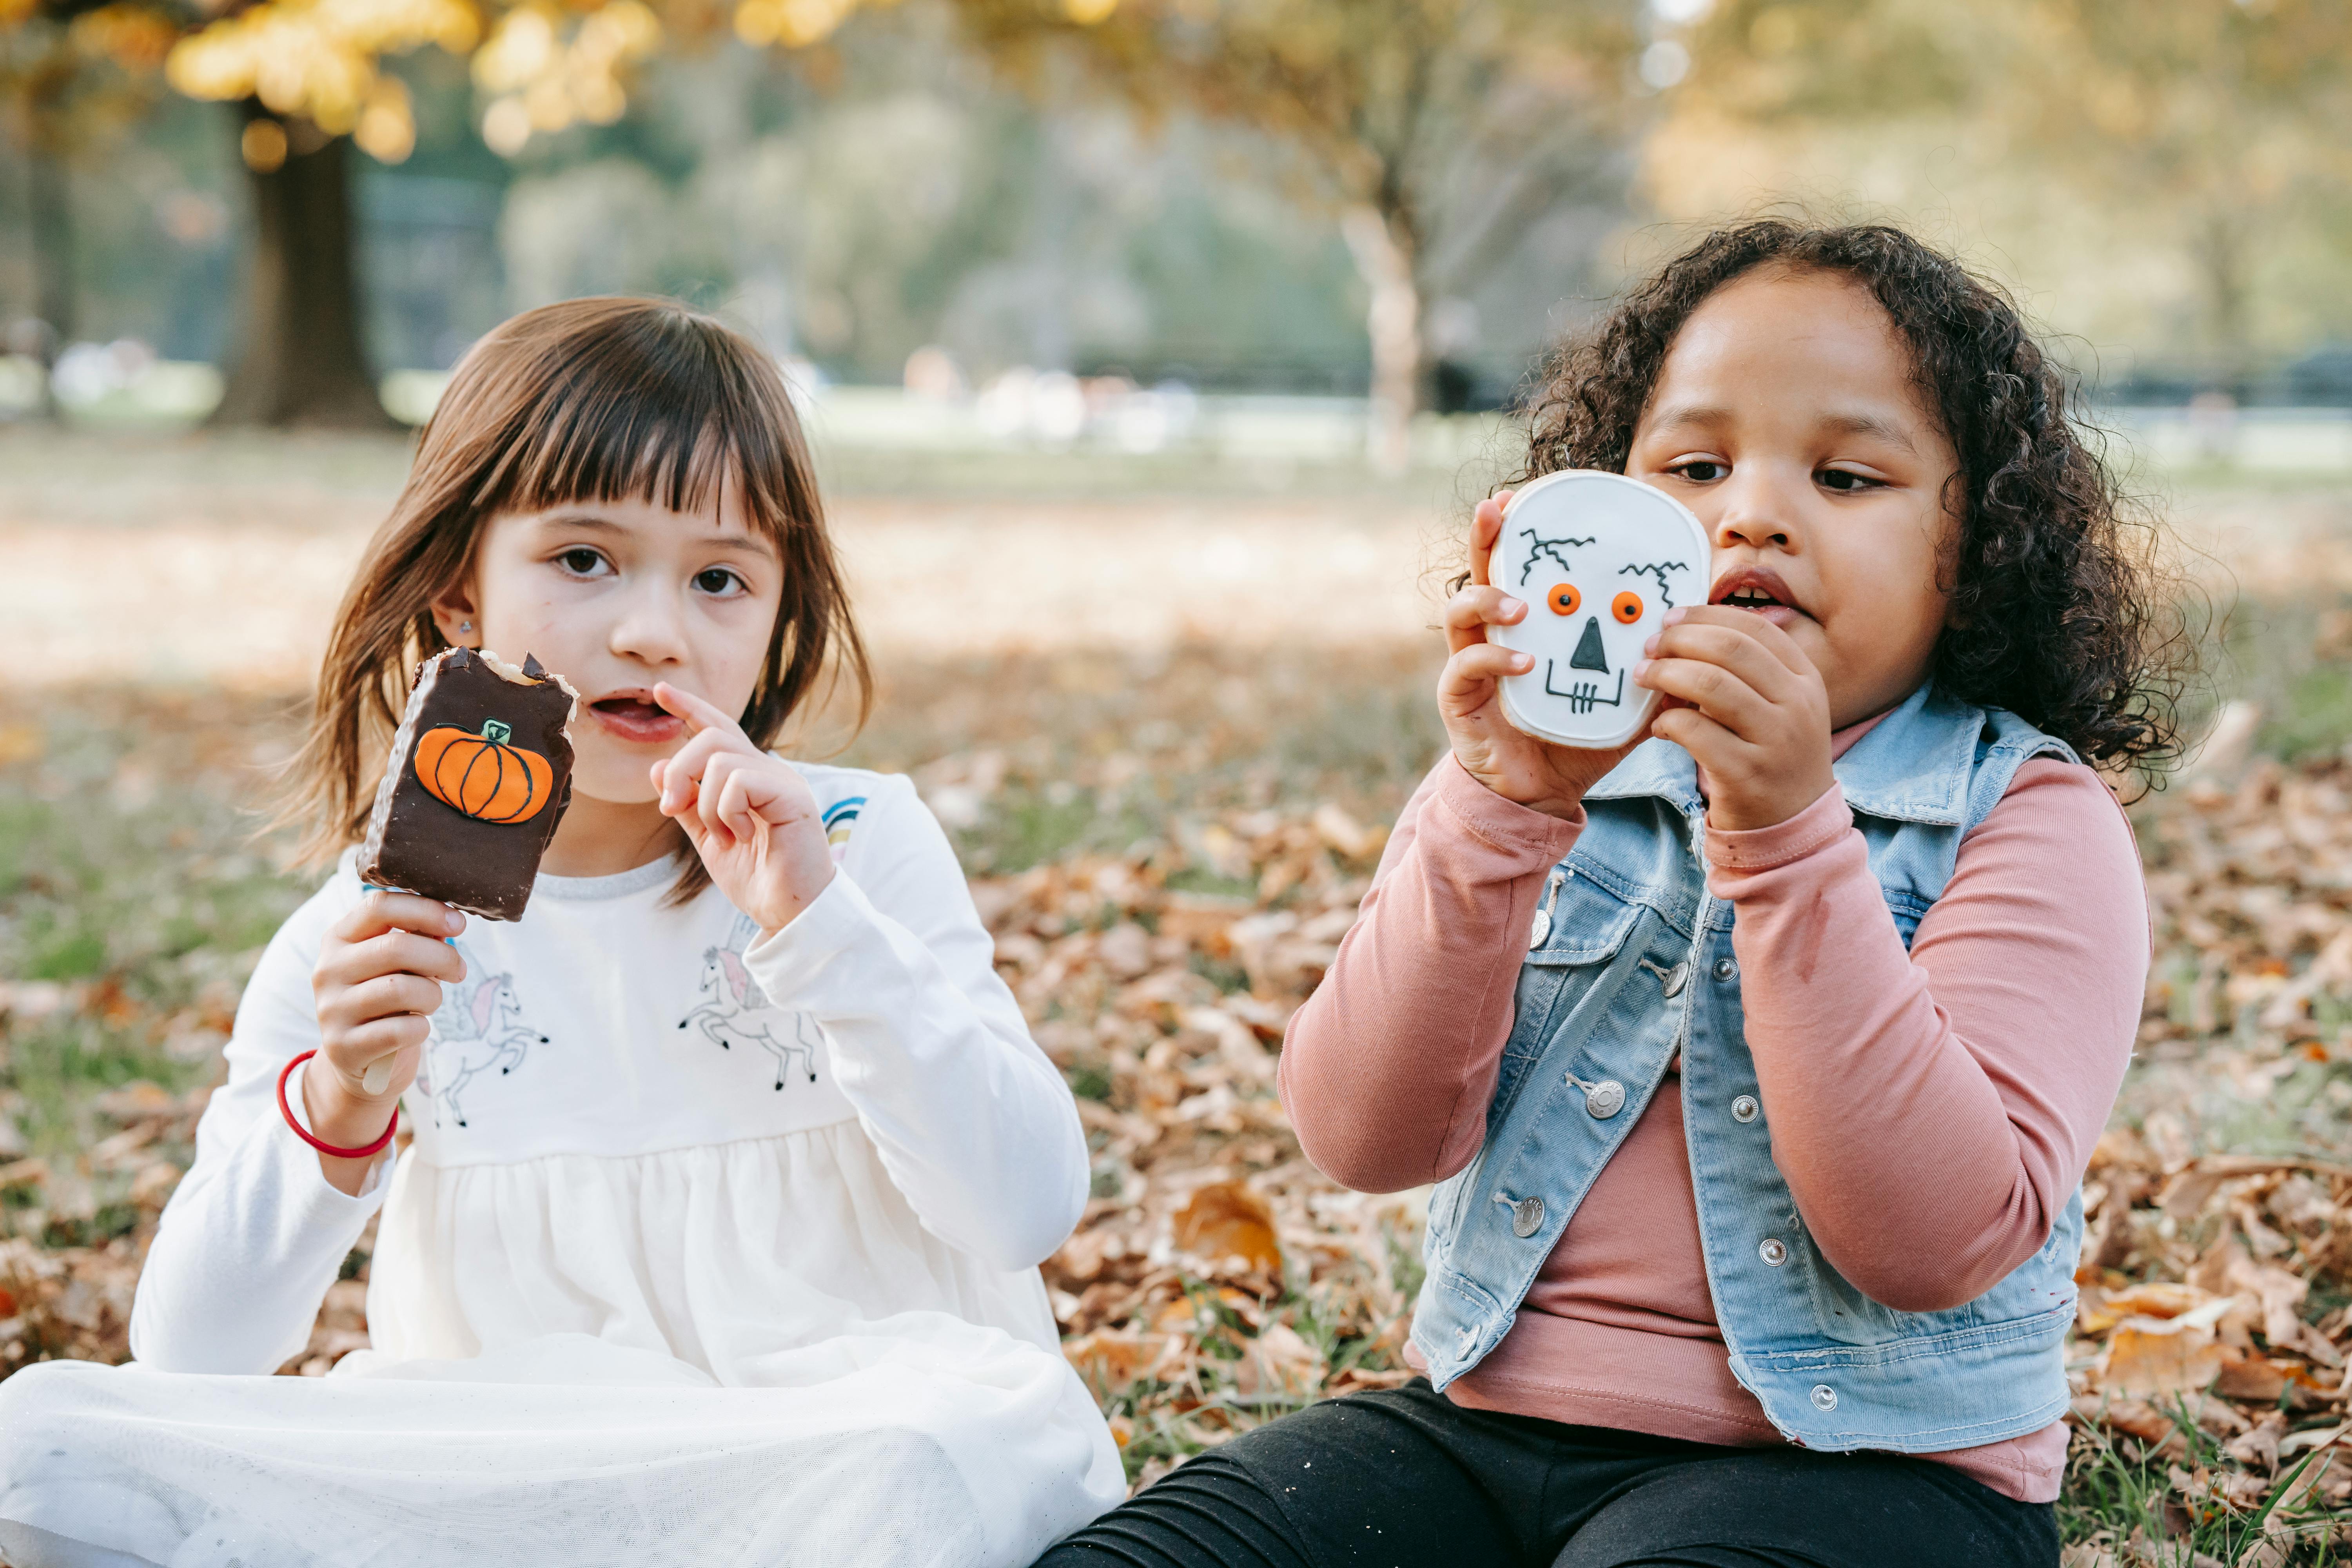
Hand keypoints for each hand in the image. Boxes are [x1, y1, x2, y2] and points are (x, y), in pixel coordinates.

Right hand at [308, 889, 463, 1190]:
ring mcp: (330, 1009)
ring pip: (401, 989)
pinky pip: (400, 1030)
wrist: (359, 1061)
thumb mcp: (395, 965)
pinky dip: (420, 1028)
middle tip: (459, 970)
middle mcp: (327, 970)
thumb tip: (450, 923)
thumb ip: (415, 939)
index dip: (426, 910)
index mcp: (338, 939)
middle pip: (397, 947)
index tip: (458, 924)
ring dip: (432, 995)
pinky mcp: (342, 1047)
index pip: (379, 906)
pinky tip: (417, 1027)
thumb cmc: (387, 1000)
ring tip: (432, 1001)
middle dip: (442, 957)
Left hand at [648, 682, 833, 934]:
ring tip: (723, 837)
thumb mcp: (708, 838)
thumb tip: (656, 766)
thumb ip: (686, 803)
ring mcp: (783, 781)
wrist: (788, 912)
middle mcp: (769, 771)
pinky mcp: (792, 796)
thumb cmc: (757, 878)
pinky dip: (727, 811)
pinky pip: (740, 781)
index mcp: (751, 778)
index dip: (689, 708)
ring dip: (705, 803)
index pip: (718, 729)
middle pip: (711, 737)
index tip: (661, 692)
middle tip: (667, 807)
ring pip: (721, 759)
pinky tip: (741, 836)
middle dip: (678, 769)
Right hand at [1439, 492, 1646, 818]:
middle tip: (1499, 509)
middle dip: (1486, 538)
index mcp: (1528, 625)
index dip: (1517, 531)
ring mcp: (1471, 664)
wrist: (1544, 793)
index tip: (1524, 497)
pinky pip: (1468, 667)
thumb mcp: (1624, 694)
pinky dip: (1495, 658)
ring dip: (1490, 599)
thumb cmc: (1577, 736)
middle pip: (1479, 572)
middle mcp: (1492, 635)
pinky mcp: (1460, 698)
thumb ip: (1653, 665)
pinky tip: (1524, 660)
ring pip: (1460, 613)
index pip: (1519, 568)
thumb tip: (1701, 636)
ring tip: (1522, 604)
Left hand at [1633, 606, 1834, 830]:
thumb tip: (1685, 632)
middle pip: (1730, 649)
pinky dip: (1667, 722)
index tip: (1672, 619)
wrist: (1793, 824)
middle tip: (1651, 648)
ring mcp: (1775, 740)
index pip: (1754, 628)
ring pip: (1710, 684)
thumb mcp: (1778, 707)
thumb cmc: (1772, 756)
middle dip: (1680, 641)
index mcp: (1806, 679)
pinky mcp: (1747, 773)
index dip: (1706, 616)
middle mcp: (1798, 705)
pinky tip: (1659, 728)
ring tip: (1645, 677)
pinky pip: (1694, 731)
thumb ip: (1746, 672)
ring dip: (1666, 674)